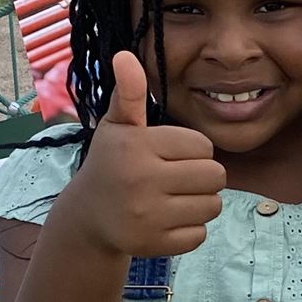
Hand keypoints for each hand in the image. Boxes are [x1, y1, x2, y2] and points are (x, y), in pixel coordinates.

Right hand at [56, 49, 225, 257]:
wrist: (87, 216)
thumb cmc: (111, 163)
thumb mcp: (117, 126)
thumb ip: (129, 93)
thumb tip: (124, 56)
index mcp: (137, 146)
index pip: (203, 146)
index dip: (193, 150)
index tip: (169, 155)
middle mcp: (141, 181)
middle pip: (215, 176)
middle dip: (203, 177)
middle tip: (178, 179)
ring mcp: (147, 216)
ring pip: (212, 206)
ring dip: (201, 202)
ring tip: (174, 198)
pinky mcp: (154, 245)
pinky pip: (199, 234)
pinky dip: (190, 229)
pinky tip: (167, 220)